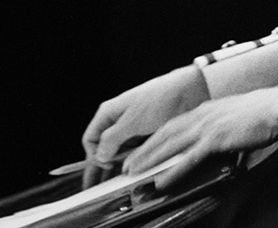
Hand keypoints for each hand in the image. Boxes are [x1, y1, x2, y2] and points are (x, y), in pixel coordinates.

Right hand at [81, 66, 209, 187]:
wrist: (186, 91)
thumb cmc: (159, 98)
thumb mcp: (132, 120)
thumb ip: (112, 139)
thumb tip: (99, 156)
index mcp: (109, 112)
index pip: (90, 139)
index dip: (93, 155)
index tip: (104, 166)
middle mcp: (118, 119)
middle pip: (102, 147)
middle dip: (99, 167)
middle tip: (96, 187)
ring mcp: (131, 126)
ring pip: (117, 151)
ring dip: (115, 167)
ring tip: (113, 184)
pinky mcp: (144, 132)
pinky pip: (131, 151)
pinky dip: (129, 162)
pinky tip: (130, 173)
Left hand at [123, 86, 277, 190]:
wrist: (275, 106)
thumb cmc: (261, 112)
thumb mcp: (233, 117)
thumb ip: (220, 128)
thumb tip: (215, 141)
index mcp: (206, 110)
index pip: (173, 125)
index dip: (155, 138)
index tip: (142, 149)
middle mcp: (202, 115)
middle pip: (165, 134)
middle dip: (144, 149)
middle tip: (128, 164)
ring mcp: (208, 126)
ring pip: (171, 145)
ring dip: (150, 159)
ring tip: (134, 173)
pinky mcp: (216, 139)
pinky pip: (189, 159)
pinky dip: (173, 171)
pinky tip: (161, 182)